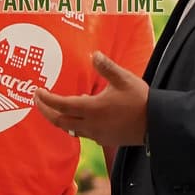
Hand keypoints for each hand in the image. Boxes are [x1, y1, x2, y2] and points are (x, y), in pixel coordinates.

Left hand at [34, 51, 148, 149]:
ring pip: (70, 129)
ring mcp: (97, 134)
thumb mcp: (124, 79)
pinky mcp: (104, 140)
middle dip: (45, 111)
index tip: (36, 92)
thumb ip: (106, 67)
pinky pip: (83, 132)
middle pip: (59, 121)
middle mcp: (91, 125)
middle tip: (38, 100)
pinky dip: (75, 123)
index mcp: (92, 109)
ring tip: (55, 106)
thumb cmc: (141, 100)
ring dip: (60, 118)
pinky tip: (81, 113)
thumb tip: (93, 54)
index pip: (61, 105)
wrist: (158, 124)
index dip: (46, 99)